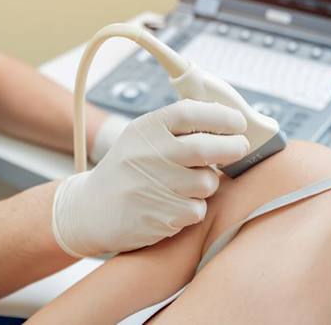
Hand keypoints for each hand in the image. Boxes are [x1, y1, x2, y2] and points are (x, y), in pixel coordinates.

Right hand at [52, 99, 249, 256]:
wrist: (90, 210)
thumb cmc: (128, 170)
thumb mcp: (140, 138)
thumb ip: (176, 129)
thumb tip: (227, 121)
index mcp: (145, 129)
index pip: (189, 113)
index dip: (221, 116)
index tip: (238, 122)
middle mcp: (148, 155)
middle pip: (205, 148)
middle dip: (232, 147)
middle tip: (240, 147)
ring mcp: (153, 187)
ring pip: (206, 183)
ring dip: (206, 184)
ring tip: (186, 184)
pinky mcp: (160, 217)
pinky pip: (197, 210)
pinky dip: (192, 209)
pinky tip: (172, 205)